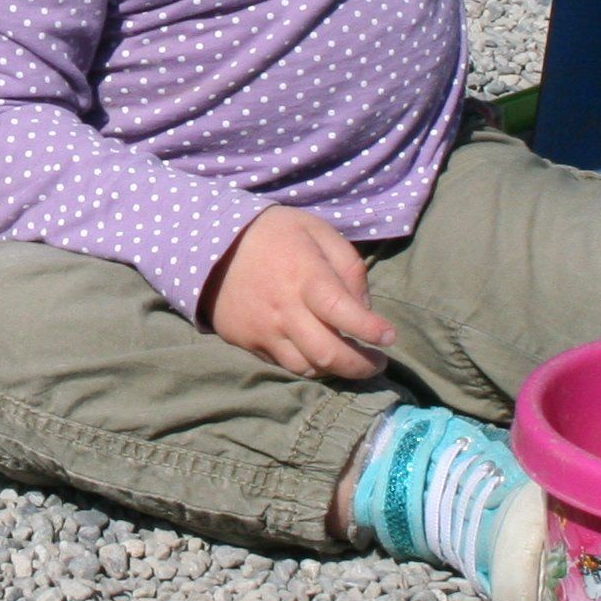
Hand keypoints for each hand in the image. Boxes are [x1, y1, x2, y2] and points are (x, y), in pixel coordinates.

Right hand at [206, 208, 394, 378]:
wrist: (211, 244)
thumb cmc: (275, 234)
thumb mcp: (317, 231)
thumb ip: (349, 267)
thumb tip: (364, 309)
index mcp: (305, 276)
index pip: (343, 313)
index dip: (371, 331)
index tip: (389, 337)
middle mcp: (284, 309)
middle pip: (328, 355)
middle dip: (361, 366)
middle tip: (378, 363)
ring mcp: (263, 330)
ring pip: (307, 368)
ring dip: (335, 370)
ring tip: (350, 361)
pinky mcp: (246, 342)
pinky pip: (283, 363)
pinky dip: (307, 363)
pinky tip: (318, 353)